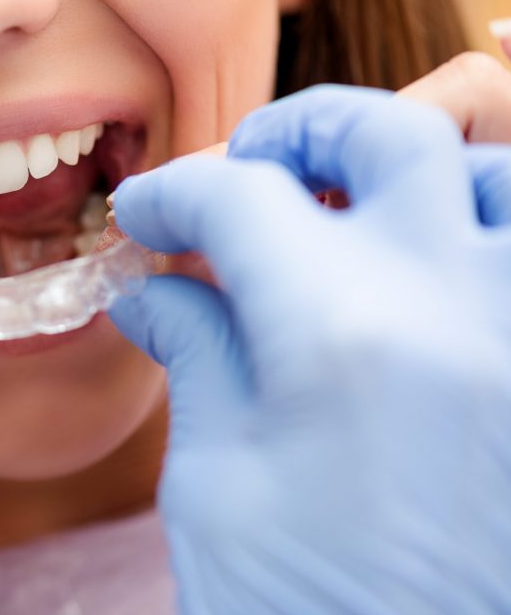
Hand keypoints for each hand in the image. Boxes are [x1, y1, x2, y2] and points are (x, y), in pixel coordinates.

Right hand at [111, 85, 510, 613]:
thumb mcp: (216, 490)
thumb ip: (196, 359)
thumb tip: (154, 291)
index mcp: (339, 336)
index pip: (241, 200)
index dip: (175, 194)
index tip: (145, 215)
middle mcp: (458, 309)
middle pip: (384, 134)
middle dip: (296, 130)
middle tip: (242, 168)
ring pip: (495, 173)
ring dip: (410, 167)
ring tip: (349, 207)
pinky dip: (481, 228)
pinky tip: (430, 267)